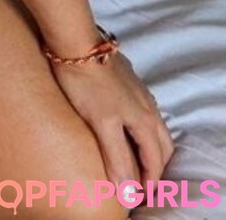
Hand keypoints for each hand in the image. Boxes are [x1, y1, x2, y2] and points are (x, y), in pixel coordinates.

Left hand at [49, 49, 174, 201]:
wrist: (75, 40)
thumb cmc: (87, 83)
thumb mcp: (101, 122)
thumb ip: (116, 156)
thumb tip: (128, 191)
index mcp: (144, 119)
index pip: (155, 159)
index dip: (149, 181)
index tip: (139, 197)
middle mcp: (148, 106)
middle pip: (161, 145)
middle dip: (155, 167)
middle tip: (140, 182)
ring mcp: (139, 91)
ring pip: (153, 127)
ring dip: (149, 147)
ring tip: (134, 159)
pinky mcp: (127, 80)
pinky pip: (142, 112)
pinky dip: (140, 129)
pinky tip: (125, 127)